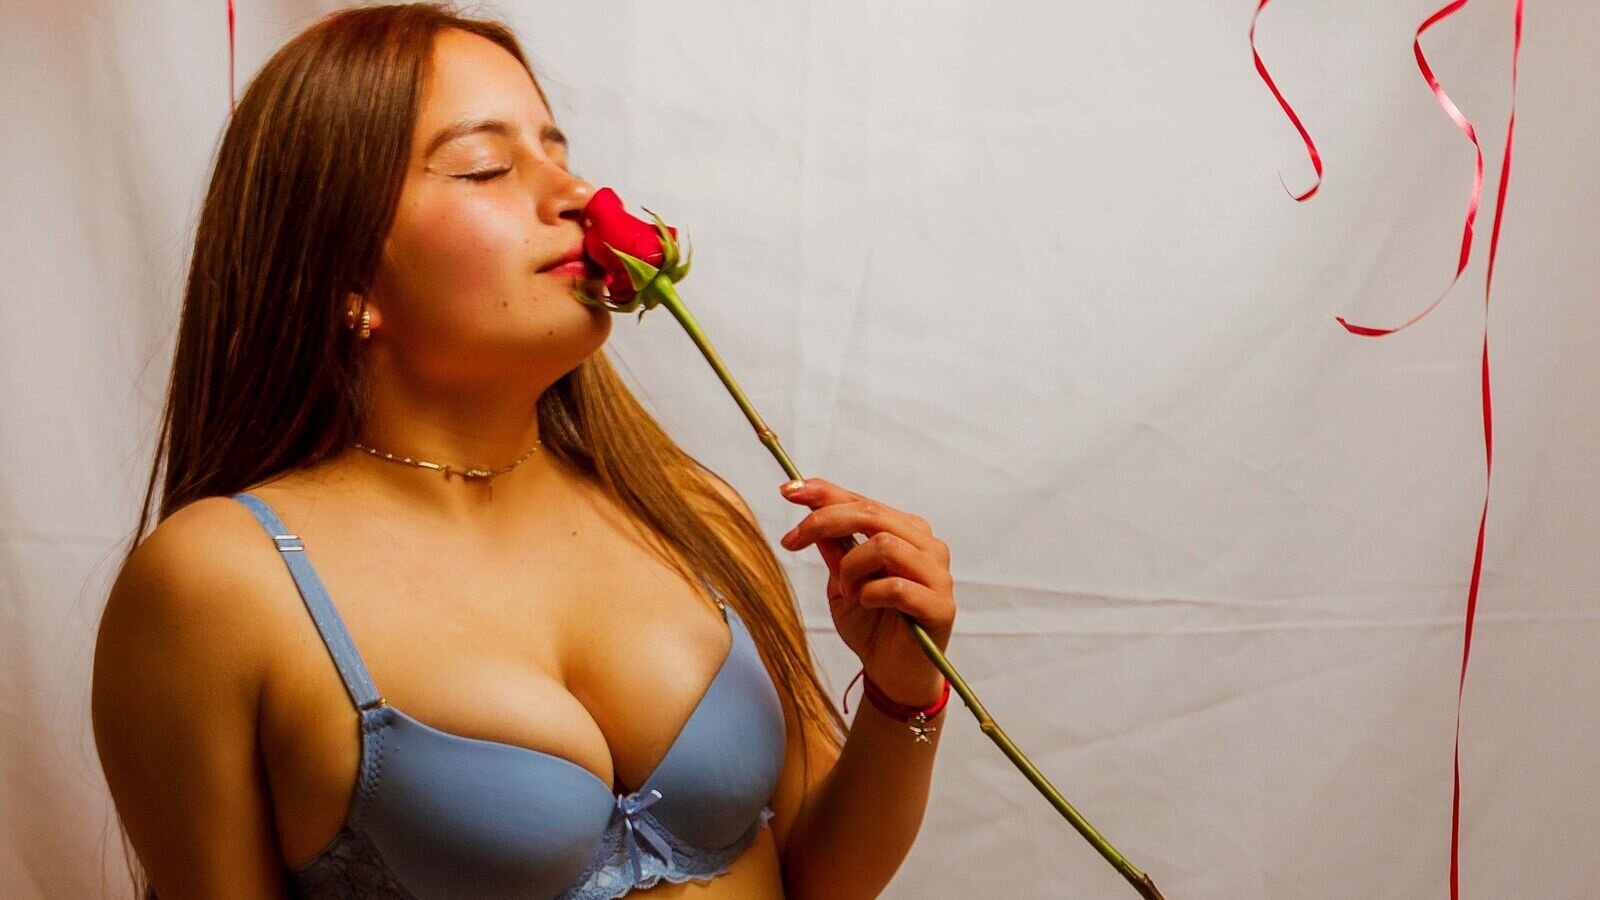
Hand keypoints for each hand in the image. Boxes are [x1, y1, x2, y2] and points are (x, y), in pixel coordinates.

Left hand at [778, 477, 955, 707]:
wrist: (891, 675)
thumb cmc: (871, 626)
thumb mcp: (842, 582)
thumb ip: (835, 549)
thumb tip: (811, 513)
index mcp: (905, 533)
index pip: (863, 501)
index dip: (824, 492)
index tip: (788, 491)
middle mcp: (926, 546)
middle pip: (871, 513)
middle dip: (824, 521)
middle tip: (792, 541)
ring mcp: (938, 574)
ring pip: (884, 545)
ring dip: (851, 567)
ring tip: (847, 590)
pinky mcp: (941, 605)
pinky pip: (898, 587)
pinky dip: (871, 594)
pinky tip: (867, 604)